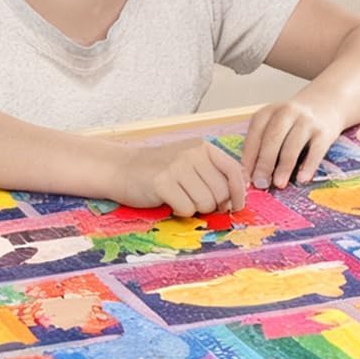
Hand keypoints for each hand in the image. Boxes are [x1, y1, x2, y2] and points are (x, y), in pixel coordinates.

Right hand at [113, 138, 246, 216]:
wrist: (120, 168)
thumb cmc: (158, 171)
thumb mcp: (188, 163)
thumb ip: (212, 174)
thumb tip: (235, 199)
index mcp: (202, 147)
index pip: (233, 170)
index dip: (239, 192)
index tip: (236, 206)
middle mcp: (192, 153)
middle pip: (221, 192)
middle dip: (212, 205)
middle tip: (195, 202)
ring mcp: (177, 166)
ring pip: (205, 203)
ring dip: (195, 209)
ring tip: (180, 199)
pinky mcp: (163, 182)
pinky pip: (187, 209)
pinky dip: (180, 211)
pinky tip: (169, 202)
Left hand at [240, 95, 344, 189]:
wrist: (326, 103)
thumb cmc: (293, 121)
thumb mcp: (274, 124)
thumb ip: (263, 145)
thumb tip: (252, 176)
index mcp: (268, 112)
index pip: (255, 135)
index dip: (249, 157)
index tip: (245, 178)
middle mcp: (286, 112)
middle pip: (272, 139)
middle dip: (264, 163)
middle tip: (260, 183)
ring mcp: (306, 121)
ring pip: (292, 145)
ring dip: (284, 167)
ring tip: (279, 184)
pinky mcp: (324, 132)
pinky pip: (315, 151)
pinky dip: (308, 166)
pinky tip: (302, 179)